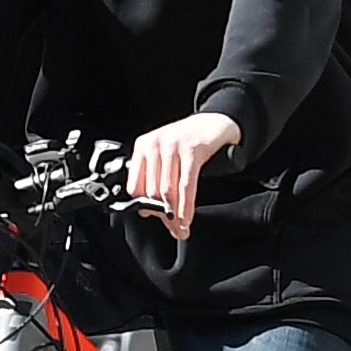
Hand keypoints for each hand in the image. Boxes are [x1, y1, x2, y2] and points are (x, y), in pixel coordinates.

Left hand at [126, 111, 242, 235]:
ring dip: (174, 215)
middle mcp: (155, 145)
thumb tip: (150, 212)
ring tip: (181, 228)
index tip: (156, 218)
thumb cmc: (189, 141)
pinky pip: (186, 185)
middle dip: (163, 215)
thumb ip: (156, 178)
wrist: (215, 122)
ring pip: (167, 191)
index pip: (135, 185)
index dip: (145, 207)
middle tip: (174, 228)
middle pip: (151, 191)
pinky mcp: (192, 150)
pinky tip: (187, 218)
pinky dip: (186, 206)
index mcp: (143, 146)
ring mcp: (173, 146)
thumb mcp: (165, 155)